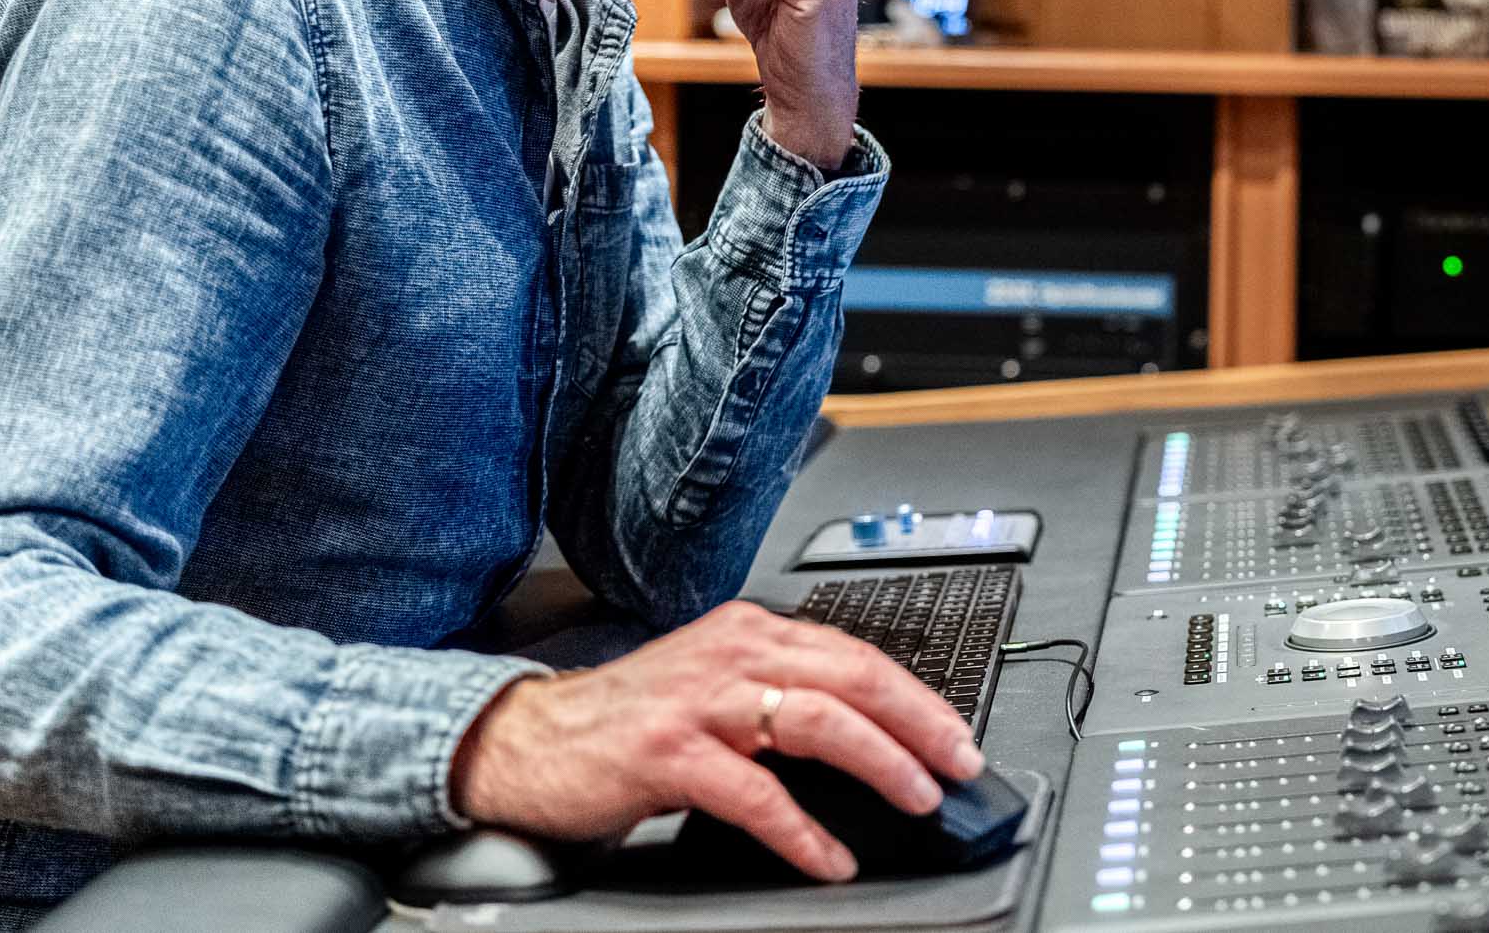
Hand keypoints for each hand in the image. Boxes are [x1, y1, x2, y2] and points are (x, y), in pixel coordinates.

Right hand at [451, 599, 981, 879]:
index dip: (916, 694)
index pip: (855, 653)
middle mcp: (731, 653)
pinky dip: (802, 830)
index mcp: (750, 632)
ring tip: (916, 797)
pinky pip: (755, 793)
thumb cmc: (627, 718)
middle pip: (851, 677)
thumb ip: (779, 696)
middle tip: (959, 762)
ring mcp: (699, 702)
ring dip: (880, 762)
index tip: (955, 732)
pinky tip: (829, 857)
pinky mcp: (668, 753)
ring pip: (817, 721)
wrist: (529, 738)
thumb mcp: (714, 686)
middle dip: (918, 722)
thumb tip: (868, 734)